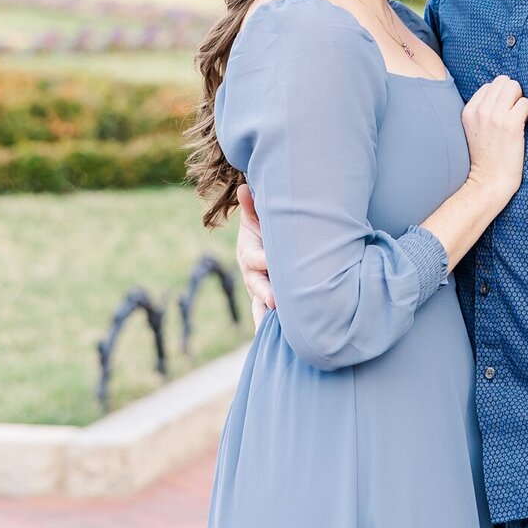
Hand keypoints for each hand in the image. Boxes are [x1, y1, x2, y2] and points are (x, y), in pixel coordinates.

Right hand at [236, 182, 273, 329]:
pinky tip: (282, 339)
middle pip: (256, 286)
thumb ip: (252, 205)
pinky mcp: (265, 300)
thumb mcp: (258, 216)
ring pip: (259, 306)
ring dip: (267, 316)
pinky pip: (266, 316)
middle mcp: (251, 275)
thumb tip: (244, 187)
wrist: (262, 241)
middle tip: (275, 301)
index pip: (254, 259)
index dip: (262, 260)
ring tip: (277, 329)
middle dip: (266, 293)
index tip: (270, 262)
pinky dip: (270, 328)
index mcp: (249, 254)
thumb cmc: (265, 225)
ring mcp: (258, 289)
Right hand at [461, 76, 527, 204]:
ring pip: (514, 87)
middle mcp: (481, 111)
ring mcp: (495, 117)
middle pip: (503, 81)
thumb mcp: (473, 130)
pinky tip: (524, 124)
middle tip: (514, 110)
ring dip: (520, 100)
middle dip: (512, 92)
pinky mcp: (511, 125)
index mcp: (469, 111)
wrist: (489, 181)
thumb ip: (481, 111)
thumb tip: (501, 94)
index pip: (490, 85)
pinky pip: (525, 103)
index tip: (503, 111)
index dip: (500, 96)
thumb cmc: (486, 157)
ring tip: (519, 116)